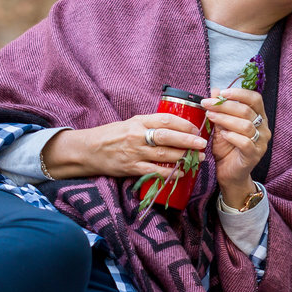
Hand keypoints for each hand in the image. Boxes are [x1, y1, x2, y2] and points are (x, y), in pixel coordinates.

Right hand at [42, 112, 206, 180]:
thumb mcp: (131, 123)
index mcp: (139, 121)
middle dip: (188, 141)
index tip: (196, 128)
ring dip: (184, 157)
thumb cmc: (113, 135)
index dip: (183, 124)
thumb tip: (178, 126)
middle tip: (203, 144)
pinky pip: (154, 171)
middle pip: (167, 136)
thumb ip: (151, 124)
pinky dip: (170, 172)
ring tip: (198, 158)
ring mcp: (134, 152)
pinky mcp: (131, 168)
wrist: (89, 150)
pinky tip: (183, 172)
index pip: (165, 119)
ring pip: (163, 154)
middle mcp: (137, 136)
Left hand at [206, 86, 268, 208]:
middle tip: (208, 105)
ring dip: (225, 119)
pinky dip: (232, 136)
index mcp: (258, 118)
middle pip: (247, 111)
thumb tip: (215, 90)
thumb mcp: (221, 126)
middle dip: (225, 106)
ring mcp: (261, 143)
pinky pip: (245, 142)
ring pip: (246, 125)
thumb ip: (220, 110)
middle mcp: (263, 128)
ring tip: (211, 117)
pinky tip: (222, 135)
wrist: (229, 173)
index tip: (221, 93)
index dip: (239, 93)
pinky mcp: (254, 155)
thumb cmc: (227, 148)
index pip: (255, 99)